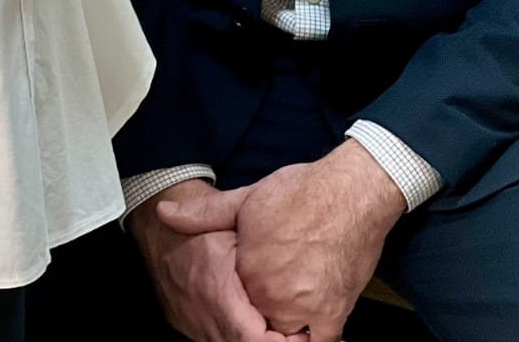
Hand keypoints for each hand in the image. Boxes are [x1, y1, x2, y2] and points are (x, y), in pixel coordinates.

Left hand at [157, 142, 405, 339]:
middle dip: (263, 309)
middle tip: (276, 291)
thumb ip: (205, 214)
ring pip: (285, 332)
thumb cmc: (303, 191)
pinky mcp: (332, 313)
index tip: (250, 288)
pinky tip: (308, 325)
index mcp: (247, 270)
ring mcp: (302, 307)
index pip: (233, 301)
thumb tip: (165, 214)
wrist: (353, 191)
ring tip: (292, 299)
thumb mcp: (247, 198)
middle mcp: (271, 294)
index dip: (241, 295)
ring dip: (286, 323)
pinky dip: (311, 338)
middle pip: (259, 319)